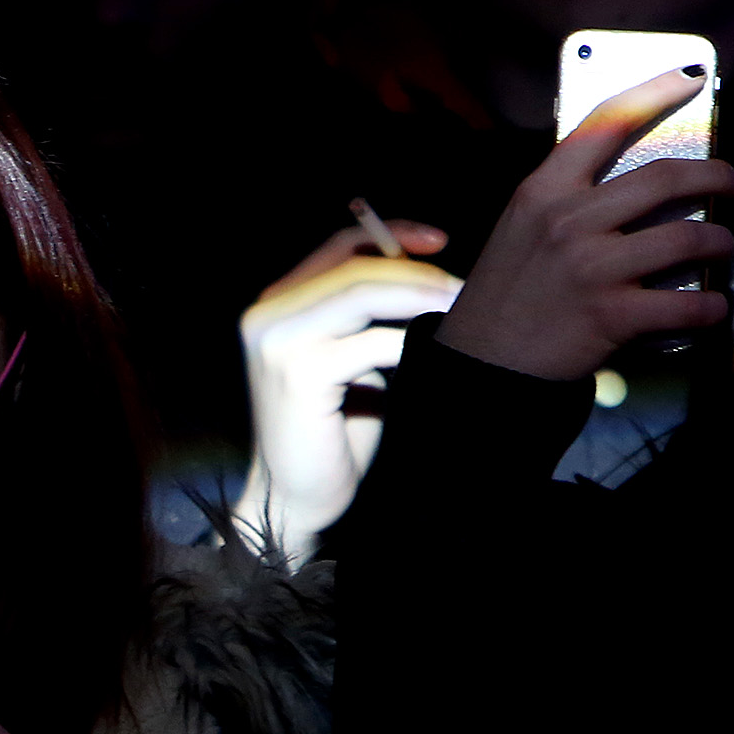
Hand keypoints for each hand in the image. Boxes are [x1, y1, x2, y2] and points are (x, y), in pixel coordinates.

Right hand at [235, 225, 459, 564]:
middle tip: (466, 288)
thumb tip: (430, 277)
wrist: (299, 498)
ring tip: (460, 307)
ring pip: (359, 292)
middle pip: (353, 266)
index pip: (339, 247)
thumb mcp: (353, 361)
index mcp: (278, 304)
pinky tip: (435, 348)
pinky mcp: (297, 373)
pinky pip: (368, 343)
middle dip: (417, 271)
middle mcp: (267, 314)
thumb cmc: (335, 435)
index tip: (442, 243)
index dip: (392, 235)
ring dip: (419, 296)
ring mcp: (277, 342)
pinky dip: (408, 342)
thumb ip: (369, 318)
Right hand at [440, 65, 733, 381]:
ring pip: (688, 237)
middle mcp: (570, 220)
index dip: (655, 90)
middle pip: (666, 177)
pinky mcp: (612, 316)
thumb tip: (635, 182)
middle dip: (716, 177)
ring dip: (719, 242)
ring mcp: (593, 268)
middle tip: (732, 185)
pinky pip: (686, 304)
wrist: (483, 365)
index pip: (605, 122)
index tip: (691, 75)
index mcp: (544, 191)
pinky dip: (710, 307)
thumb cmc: (506, 294)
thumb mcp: (521, 228)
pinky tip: (713, 307)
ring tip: (722, 248)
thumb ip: (567, 199)